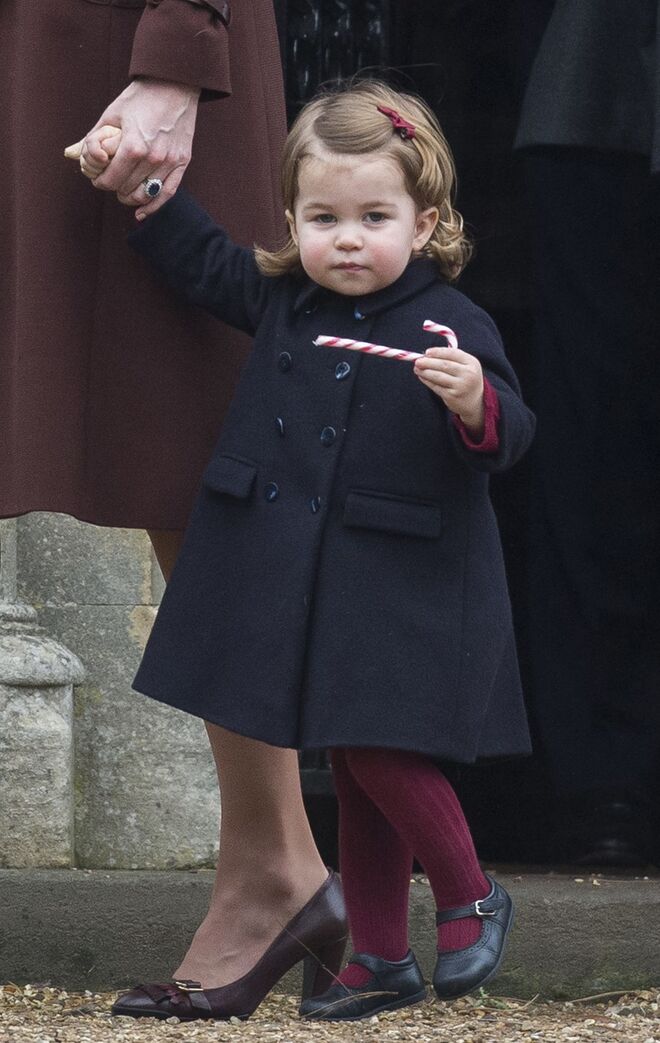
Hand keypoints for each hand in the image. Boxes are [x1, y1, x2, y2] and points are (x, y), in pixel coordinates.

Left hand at [65, 78, 199, 216]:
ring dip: (130, 197)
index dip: (99, 181)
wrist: (174, 84)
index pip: (110, 180)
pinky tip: (141, 213)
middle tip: (110, 180)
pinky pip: (167, 193)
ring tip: (124, 191)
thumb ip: (92, 139)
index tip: (98, 177)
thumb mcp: (111, 114)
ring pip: (144, 195)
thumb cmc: (140, 97)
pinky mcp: (182, 162)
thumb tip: (71, 155)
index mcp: (132, 147)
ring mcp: (169, 162)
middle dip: (114, 187)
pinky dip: (153, 206)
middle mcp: (152, 158)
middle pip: (125, 189)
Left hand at [414, 345, 484, 438]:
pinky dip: (427, 381)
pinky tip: (422, 377)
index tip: (427, 352)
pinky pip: (436, 386)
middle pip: (444, 365)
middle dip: (428, 362)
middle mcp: (468, 374)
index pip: (453, 353)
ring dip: (425, 372)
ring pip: (438, 376)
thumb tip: (427, 354)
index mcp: (472, 363)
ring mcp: (461, 386)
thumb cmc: (466, 380)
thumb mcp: (466, 367)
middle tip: (417, 361)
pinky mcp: (452, 396)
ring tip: (416, 369)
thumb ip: (451, 359)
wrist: (474, 402)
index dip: (438, 352)